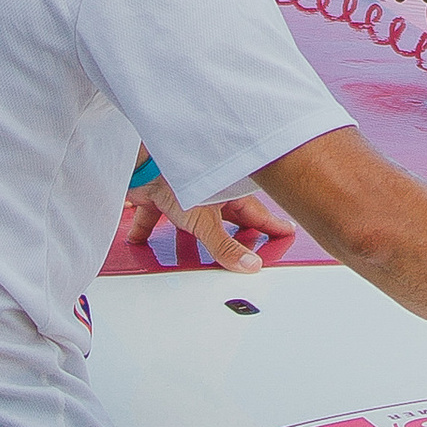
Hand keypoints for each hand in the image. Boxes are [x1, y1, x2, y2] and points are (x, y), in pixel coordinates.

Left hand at [117, 170, 298, 277]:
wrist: (142, 161)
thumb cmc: (178, 176)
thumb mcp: (206, 222)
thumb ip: (225, 246)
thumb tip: (250, 265)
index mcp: (228, 195)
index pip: (257, 215)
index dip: (272, 226)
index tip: (287, 232)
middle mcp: (208, 194)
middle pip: (226, 218)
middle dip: (234, 233)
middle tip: (248, 244)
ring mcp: (183, 193)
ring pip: (192, 220)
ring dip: (190, 237)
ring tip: (193, 254)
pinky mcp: (157, 196)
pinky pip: (153, 217)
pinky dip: (146, 230)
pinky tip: (139, 241)